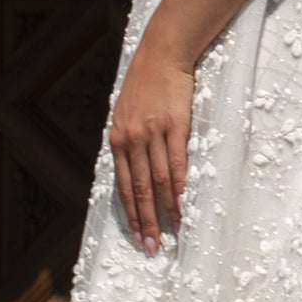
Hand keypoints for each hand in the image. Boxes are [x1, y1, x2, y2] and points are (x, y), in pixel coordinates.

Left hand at [108, 29, 196, 253]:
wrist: (161, 55)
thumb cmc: (144, 86)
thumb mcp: (124, 115)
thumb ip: (128, 143)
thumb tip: (133, 172)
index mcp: (117, 140)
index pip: (124, 186)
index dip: (132, 214)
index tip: (139, 237)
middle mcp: (132, 140)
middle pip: (140, 190)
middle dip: (146, 221)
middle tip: (153, 246)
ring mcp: (153, 133)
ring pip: (159, 181)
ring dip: (166, 210)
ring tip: (173, 232)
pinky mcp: (175, 126)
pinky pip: (177, 162)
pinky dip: (180, 186)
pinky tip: (184, 202)